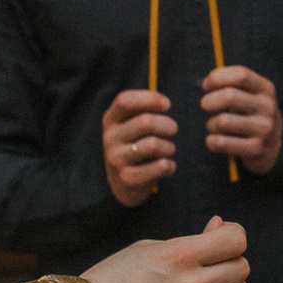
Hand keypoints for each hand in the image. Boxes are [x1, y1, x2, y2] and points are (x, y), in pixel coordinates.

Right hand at [87, 216, 250, 282]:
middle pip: (241, 268)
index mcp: (179, 254)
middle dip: (230, 264)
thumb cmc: (115, 278)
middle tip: (211, 268)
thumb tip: (221, 226)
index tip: (220, 240)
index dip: (232, 236)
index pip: (236, 240)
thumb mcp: (149, 248)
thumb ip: (191, 240)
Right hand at [102, 91, 178, 206]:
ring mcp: (116, 159)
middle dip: (168, 125)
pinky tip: (168, 167)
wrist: (123, 184)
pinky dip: (170, 166)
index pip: (124, 100)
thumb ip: (142, 111)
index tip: (167, 104)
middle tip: (173, 131)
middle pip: (145, 122)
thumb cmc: (134, 146)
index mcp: (111, 119)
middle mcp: (110, 138)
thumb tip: (163, 102)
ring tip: (169, 151)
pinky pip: (159, 166)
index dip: (149, 99)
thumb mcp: (131, 126)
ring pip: (154, 145)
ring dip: (170, 147)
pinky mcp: (127, 178)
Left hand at [201, 66, 282, 174]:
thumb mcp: (249, 95)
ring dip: (211, 124)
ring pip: (223, 121)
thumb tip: (207, 83)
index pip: (240, 75)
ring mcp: (264, 129)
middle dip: (208, 101)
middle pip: (229, 96)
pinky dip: (211, 141)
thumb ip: (231, 85)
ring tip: (214, 126)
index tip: (207, 86)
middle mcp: (268, 107)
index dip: (218, 78)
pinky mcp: (256, 149)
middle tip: (206, 106)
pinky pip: (221, 143)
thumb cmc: (250, 114)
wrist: (271, 146)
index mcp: (266, 89)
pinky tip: (215, 141)